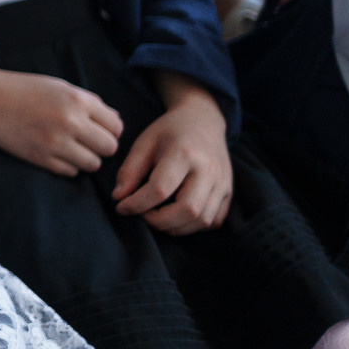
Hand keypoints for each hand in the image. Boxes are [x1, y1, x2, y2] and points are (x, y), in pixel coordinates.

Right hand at [0, 61, 123, 176]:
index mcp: (77, 100)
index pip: (116, 126)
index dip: (111, 129)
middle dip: (102, 146)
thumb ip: (89, 102)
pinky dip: (68, 165)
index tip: (99, 129)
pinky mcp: (40, 158)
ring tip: (73, 148)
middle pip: (110, 148)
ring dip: (86, 158)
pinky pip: (71, 172)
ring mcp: (55, 143)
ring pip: (93, 164)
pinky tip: (57, 153)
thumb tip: (115, 121)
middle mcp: (70, 122)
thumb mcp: (60, 86)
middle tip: (88, 141)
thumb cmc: (23, 89)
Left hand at [111, 74, 232, 233]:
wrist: (203, 121)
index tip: (121, 206)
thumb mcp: (144, 143)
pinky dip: (193, 226)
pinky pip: (214, 221)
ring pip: (202, 220)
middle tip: (142, 214)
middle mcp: (208, 169)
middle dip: (159, 221)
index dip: (136, 204)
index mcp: (184, 153)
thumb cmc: (169, 132)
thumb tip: (119, 197)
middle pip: (187, 210)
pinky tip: (176, 216)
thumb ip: (129, 170)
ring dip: (175, 227)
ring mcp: (222, 182)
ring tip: (157, 216)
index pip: (160, 189)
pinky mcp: (229, 192)